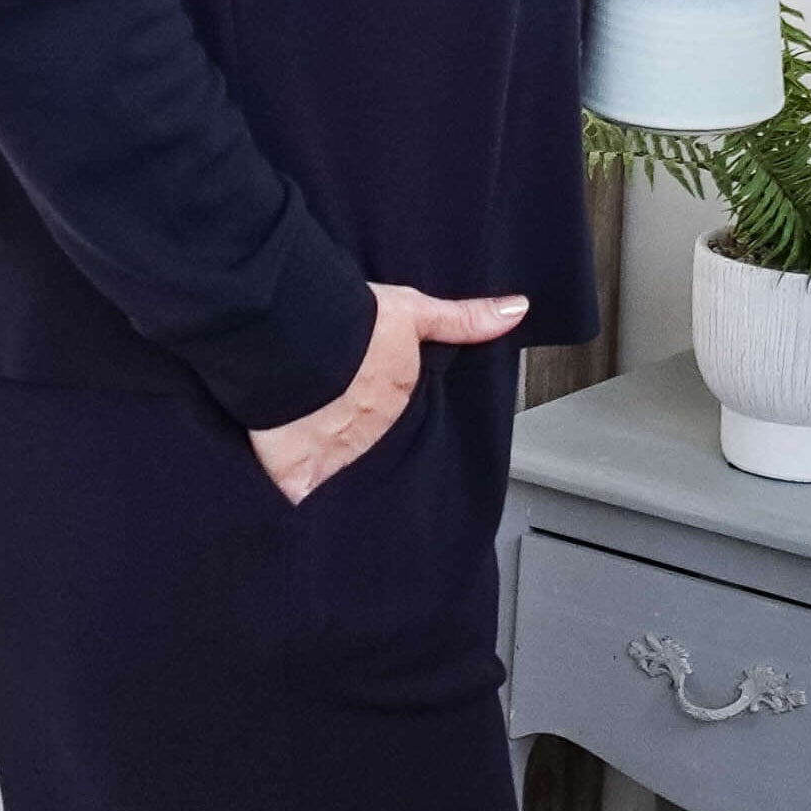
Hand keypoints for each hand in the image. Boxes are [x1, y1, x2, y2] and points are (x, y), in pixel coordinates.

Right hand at [247, 282, 528, 503]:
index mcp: (397, 402)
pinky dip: (296, 497)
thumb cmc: (351, 323)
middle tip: (345, 436)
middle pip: (368, 450)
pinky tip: (292, 499)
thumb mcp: (413, 311)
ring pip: (335, 473)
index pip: (400, 422)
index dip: (388, 419)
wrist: (297, 338)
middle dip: (358, 447)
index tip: (377, 416)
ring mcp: (334, 458)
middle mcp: (370, 436)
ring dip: (329, 470)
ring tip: (318, 467)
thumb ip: (463, 320)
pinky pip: (298, 495)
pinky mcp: (296, 473)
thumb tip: (518, 310)